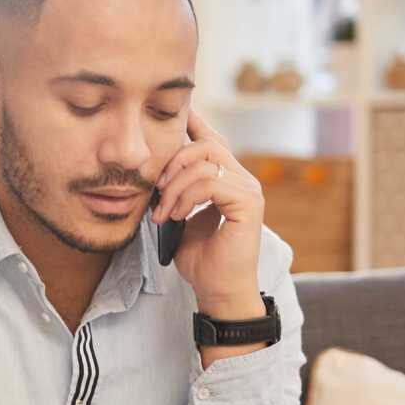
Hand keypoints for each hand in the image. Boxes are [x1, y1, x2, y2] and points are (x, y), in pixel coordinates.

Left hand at [152, 108, 265, 316]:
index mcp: (227, 178)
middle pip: (206, 144)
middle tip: (156, 191)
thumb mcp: (179, 216)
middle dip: (173, 162)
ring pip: (206, 162)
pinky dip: (186, 197)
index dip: (191, 123)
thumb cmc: (200, 258)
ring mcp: (248, 189)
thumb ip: (175, 190)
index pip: (210, 140)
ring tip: (164, 212)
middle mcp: (242, 178)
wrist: (216, 289)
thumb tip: (155, 169)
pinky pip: (211, 182)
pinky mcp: (249, 203)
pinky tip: (177, 215)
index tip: (168, 115)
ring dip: (175, 186)